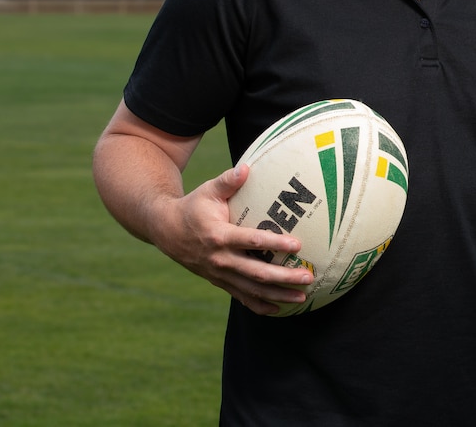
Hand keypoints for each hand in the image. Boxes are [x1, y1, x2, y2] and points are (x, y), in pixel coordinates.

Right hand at [152, 164, 313, 315]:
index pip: (252, 242)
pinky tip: (278, 308)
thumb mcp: (208, 190)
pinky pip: (241, 297)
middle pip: (257, 273)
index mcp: (219, 236)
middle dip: (284, 277)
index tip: (297, 245)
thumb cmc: (193, 207)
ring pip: (252, 289)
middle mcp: (220, 259)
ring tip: (302, 297)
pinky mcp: (219, 282)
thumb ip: (228, 181)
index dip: (275, 244)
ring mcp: (219, 274)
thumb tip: (246, 167)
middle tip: (308, 277)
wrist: (167, 231)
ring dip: (278, 294)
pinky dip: (260, 305)